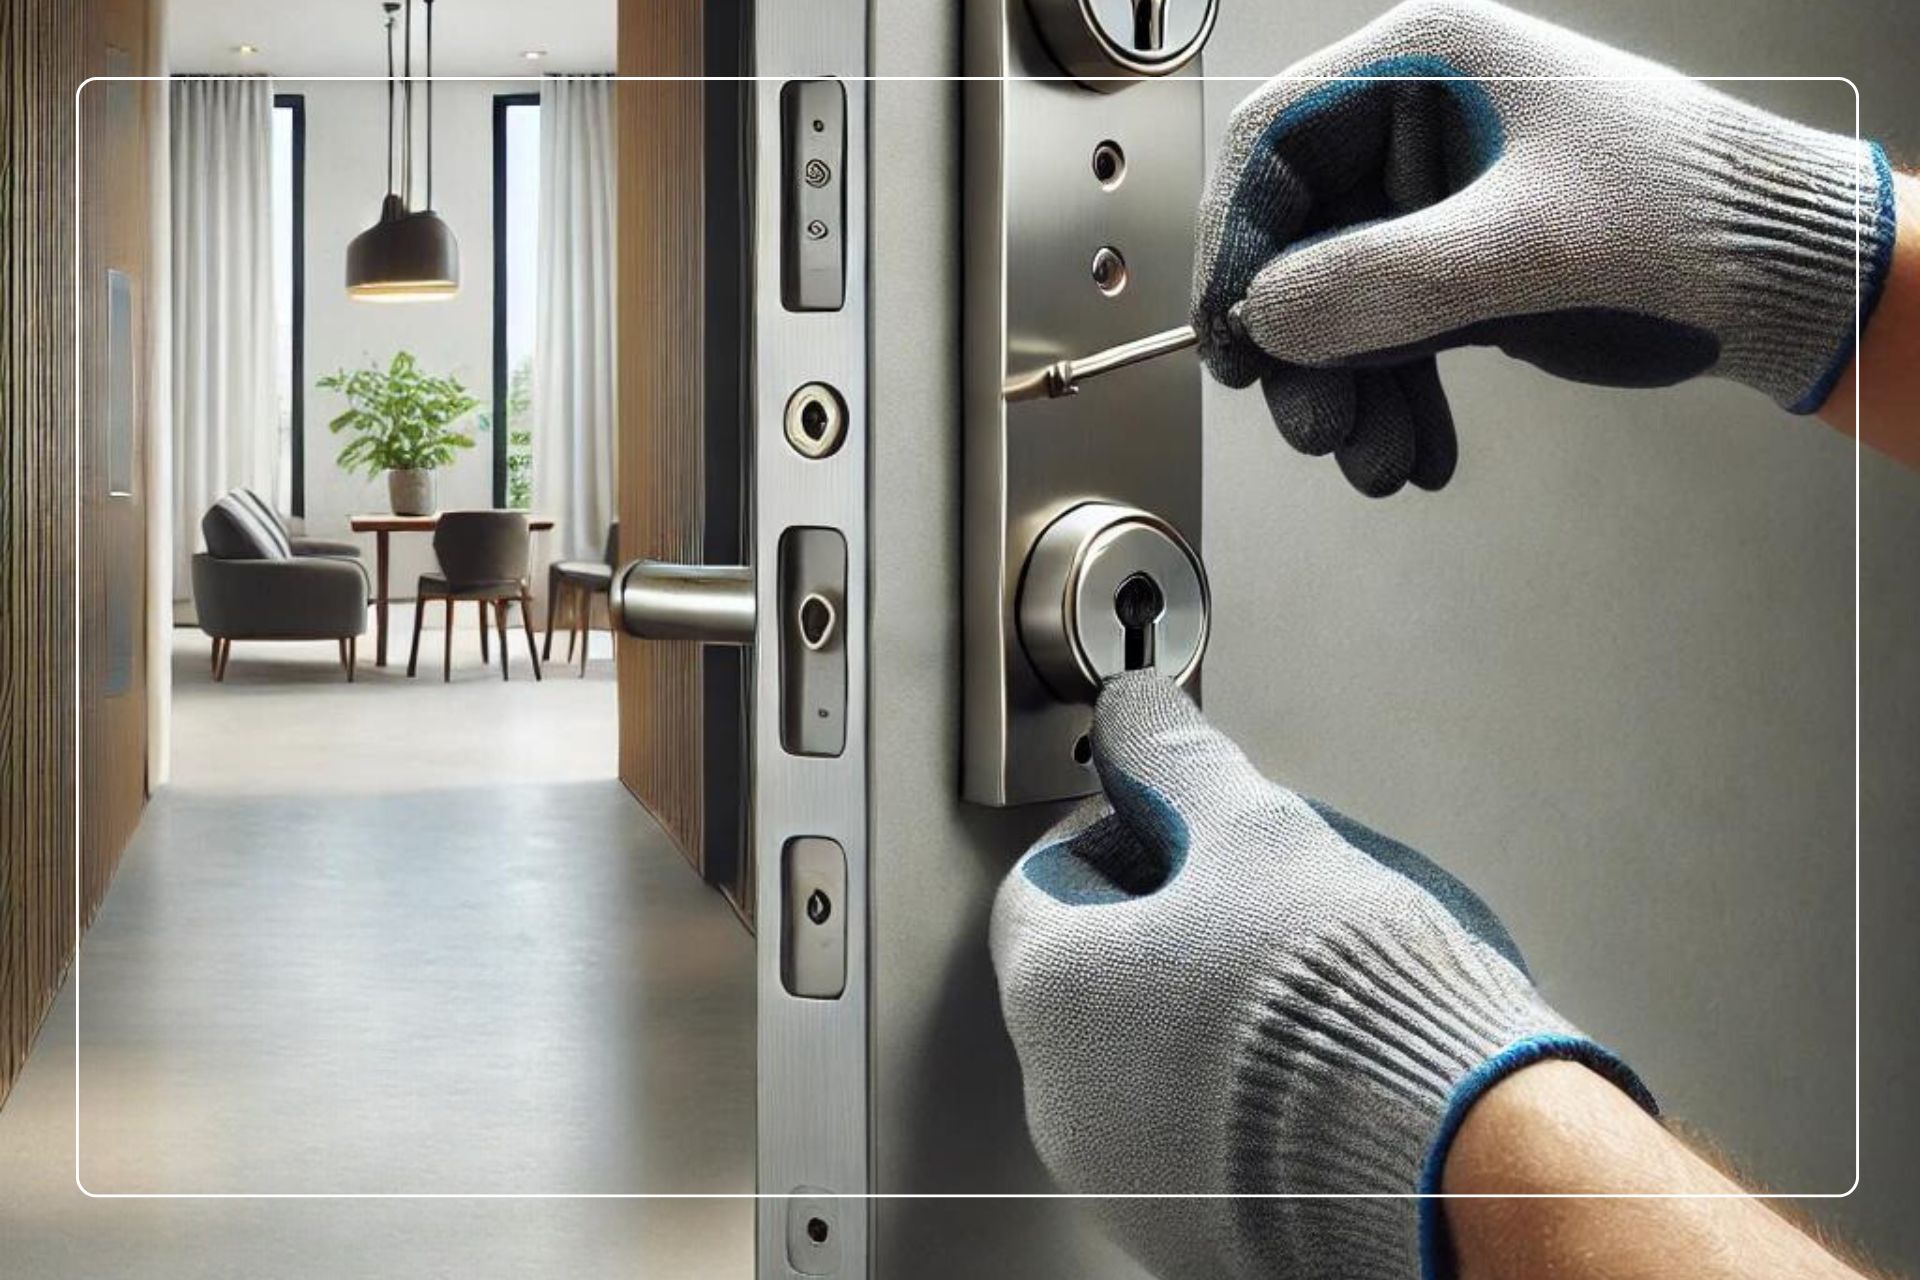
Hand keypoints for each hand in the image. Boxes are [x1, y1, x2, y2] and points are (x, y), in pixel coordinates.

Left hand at [990, 672, 1651, 1279]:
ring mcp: (1125, 1181)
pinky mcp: (1193, 1230)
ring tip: (1300, 983)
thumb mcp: (1258, 833)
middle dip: (1167, 920)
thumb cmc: (1348, 1006)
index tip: (1182, 819)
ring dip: (1201, 1008)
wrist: (1450, 1162)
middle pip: (1092, 971)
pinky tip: (1314, 1066)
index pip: (1046, 878)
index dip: (1122, 828)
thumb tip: (1137, 714)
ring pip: (1143, 1058)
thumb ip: (1179, 764)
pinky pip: (1194, 1135)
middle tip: (1255, 896)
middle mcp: (1064, 1100)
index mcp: (1053, 994)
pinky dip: (1234, 1092)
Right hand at [1192, 0, 1896, 496]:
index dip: (1238, 244)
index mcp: (1423, 67)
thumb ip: (1383, 281)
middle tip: (1314, 428)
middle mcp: (1416, 126)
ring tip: (1376, 463)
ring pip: (1340, 301)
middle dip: (1304, 347)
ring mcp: (1437, 201)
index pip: (1276, 144)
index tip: (1236, 338)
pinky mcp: (1461, 264)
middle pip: (1300, 237)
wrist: (1785, 276)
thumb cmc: (1682, 218)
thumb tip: (1262, 319)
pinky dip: (1396, 399)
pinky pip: (1392, 335)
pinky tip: (1415, 455)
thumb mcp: (1524, 247)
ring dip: (1349, 392)